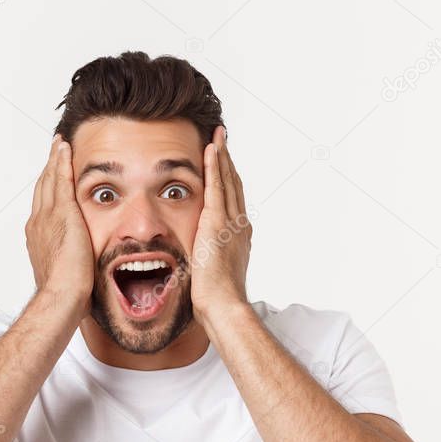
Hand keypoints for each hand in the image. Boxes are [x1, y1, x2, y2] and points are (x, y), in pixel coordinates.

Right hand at [25, 134, 93, 318]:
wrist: (61, 295)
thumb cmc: (64, 294)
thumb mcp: (63, 274)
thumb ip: (68, 263)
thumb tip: (78, 269)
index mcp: (37, 237)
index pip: (42, 206)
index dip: (46, 189)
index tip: (50, 178)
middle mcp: (37, 222)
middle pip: (42, 188)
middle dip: (48, 169)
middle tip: (53, 152)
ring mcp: (48, 216)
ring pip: (50, 180)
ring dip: (54, 160)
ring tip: (58, 145)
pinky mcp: (63, 212)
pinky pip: (61, 179)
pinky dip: (61, 162)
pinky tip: (64, 148)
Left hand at [191, 125, 251, 324]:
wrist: (224, 305)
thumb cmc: (217, 300)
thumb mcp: (214, 274)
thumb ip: (210, 261)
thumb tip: (200, 262)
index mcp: (238, 237)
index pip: (233, 201)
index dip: (229, 180)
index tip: (225, 164)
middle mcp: (239, 225)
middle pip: (234, 185)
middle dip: (228, 162)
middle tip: (224, 140)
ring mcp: (230, 222)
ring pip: (227, 180)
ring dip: (222, 156)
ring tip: (218, 136)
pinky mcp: (218, 222)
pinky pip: (217, 186)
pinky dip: (215, 165)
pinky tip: (211, 149)